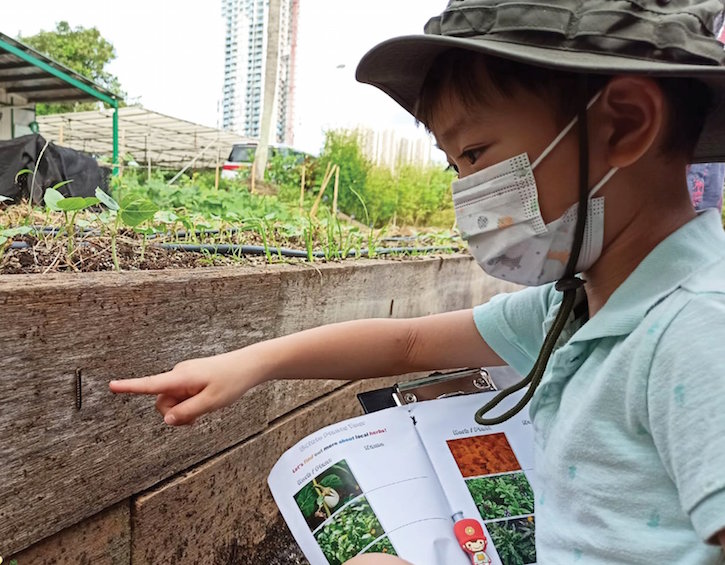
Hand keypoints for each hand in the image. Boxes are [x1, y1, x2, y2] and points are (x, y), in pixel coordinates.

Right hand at [109, 351, 261, 425]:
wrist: (248, 365)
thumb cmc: (232, 381)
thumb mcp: (211, 403)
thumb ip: (187, 413)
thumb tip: (167, 420)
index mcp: (181, 377)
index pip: (151, 384)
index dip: (130, 387)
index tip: (111, 385)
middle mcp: (179, 374)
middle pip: (162, 402)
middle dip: (175, 414)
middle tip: (198, 418)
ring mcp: (184, 376)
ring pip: (172, 402)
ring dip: (184, 411)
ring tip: (206, 408)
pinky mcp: (190, 379)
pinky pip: (181, 397)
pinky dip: (189, 405)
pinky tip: (206, 402)